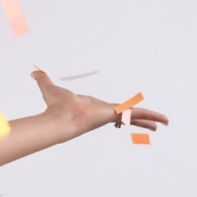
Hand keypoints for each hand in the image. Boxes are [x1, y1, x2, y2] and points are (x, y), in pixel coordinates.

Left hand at [32, 70, 168, 136]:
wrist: (60, 118)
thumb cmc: (55, 107)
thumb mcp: (50, 88)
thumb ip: (43, 80)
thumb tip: (33, 72)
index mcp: (94, 109)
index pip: (110, 110)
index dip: (117, 111)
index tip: (122, 115)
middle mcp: (104, 113)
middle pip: (126, 115)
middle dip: (137, 119)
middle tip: (149, 123)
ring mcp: (111, 115)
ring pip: (135, 116)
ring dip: (149, 119)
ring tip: (162, 123)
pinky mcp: (115, 114)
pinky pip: (137, 114)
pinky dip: (150, 115)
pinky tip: (162, 120)